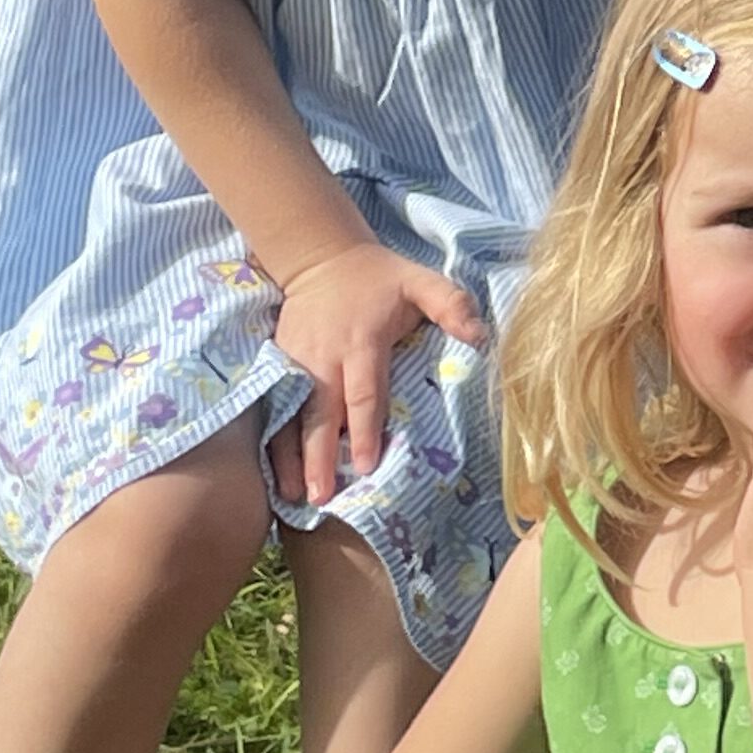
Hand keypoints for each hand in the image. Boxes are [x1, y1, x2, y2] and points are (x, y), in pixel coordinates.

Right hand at [271, 242, 486, 506]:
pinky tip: (275, 470)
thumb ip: (451, 305)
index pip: (364, 394)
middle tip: (321, 496)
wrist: (320, 257)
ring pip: (291, 416)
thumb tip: (479, 337)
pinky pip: (274, 406)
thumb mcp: (420, 280)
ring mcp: (295, 363)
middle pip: (321, 415)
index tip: (364, 465)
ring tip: (294, 493)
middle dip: (320, 456)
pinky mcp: (277, 364)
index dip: (365, 430)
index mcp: (361, 343)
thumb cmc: (380, 278)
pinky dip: (273, 438)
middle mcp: (324, 359)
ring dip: (291, 456)